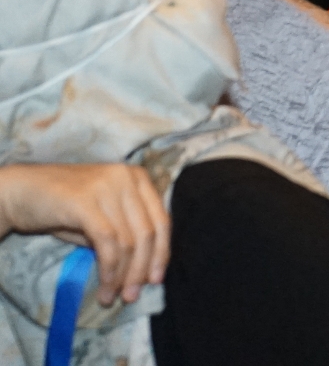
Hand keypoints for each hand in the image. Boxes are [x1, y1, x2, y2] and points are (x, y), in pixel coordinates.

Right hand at [0, 164, 168, 304]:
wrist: (19, 191)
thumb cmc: (60, 207)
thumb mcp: (102, 217)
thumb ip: (124, 235)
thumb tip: (143, 271)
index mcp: (138, 178)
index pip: (162, 220)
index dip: (162, 253)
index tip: (155, 280)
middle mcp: (127, 178)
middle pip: (148, 233)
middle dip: (142, 270)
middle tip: (132, 296)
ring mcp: (108, 187)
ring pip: (128, 241)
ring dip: (122, 276)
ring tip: (112, 298)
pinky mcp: (86, 201)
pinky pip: (108, 242)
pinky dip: (109, 269)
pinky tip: (104, 286)